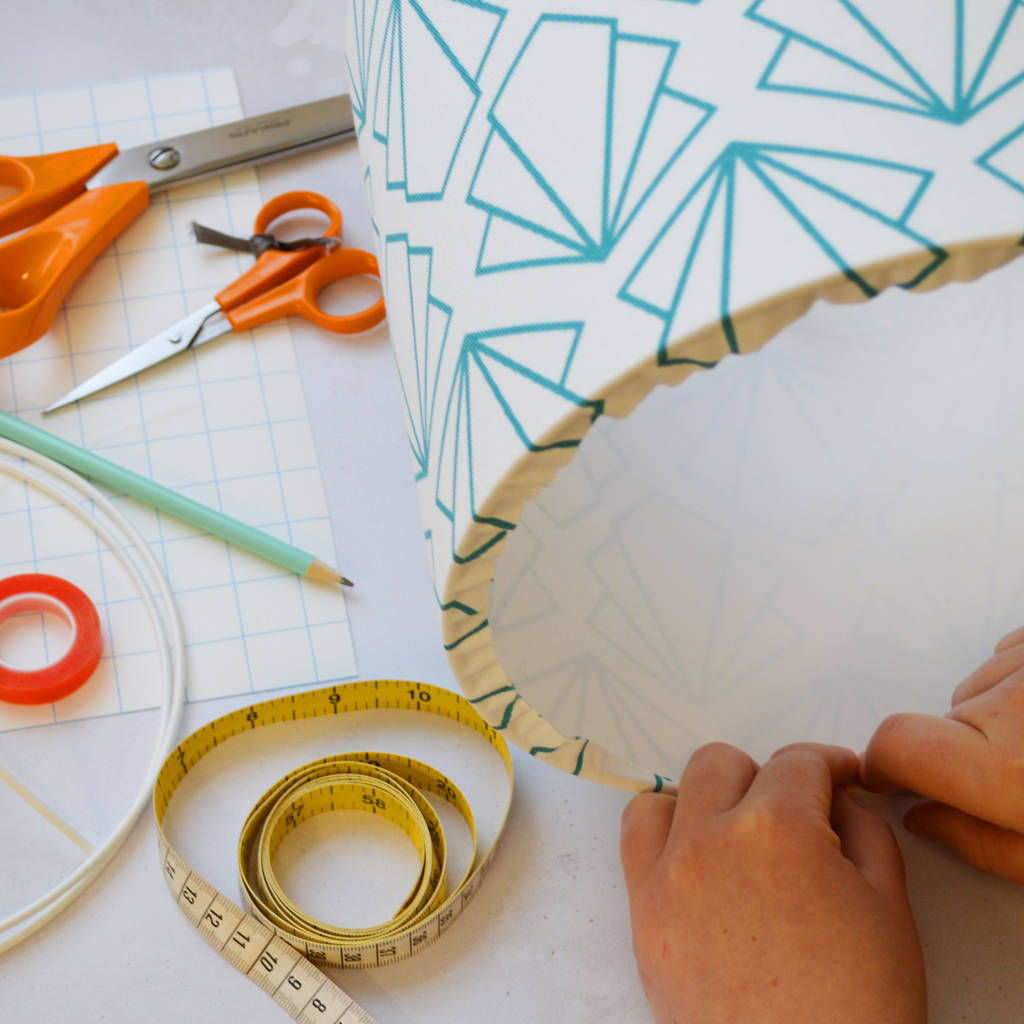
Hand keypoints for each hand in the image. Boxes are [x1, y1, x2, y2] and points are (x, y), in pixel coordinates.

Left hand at [620, 743, 925, 1023]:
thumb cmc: (860, 1006)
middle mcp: (708, 840)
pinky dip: (664, 840)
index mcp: (777, 829)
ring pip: (665, 798)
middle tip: (795, 816)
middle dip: (765, 778)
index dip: (829, 764)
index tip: (841, 778)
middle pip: (722, 764)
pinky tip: (700, 868)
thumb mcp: (890, 907)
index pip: (798, 761)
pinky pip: (635, 847)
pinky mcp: (641, 919)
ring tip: (735, 839)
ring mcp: (664, 879)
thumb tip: (834, 800)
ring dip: (701, 802)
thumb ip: (862, 830)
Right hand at [861, 624, 1023, 882]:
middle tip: (1014, 777)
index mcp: (1010, 768)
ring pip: (976, 687)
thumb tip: (922, 819)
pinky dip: (1019, 683)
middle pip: (942, 720)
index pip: (896, 744)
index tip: (885, 778)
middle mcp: (1016, 702)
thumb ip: (982, 846)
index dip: (885, 765)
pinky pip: (1008, 656)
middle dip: (963, 748)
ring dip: (996, 712)